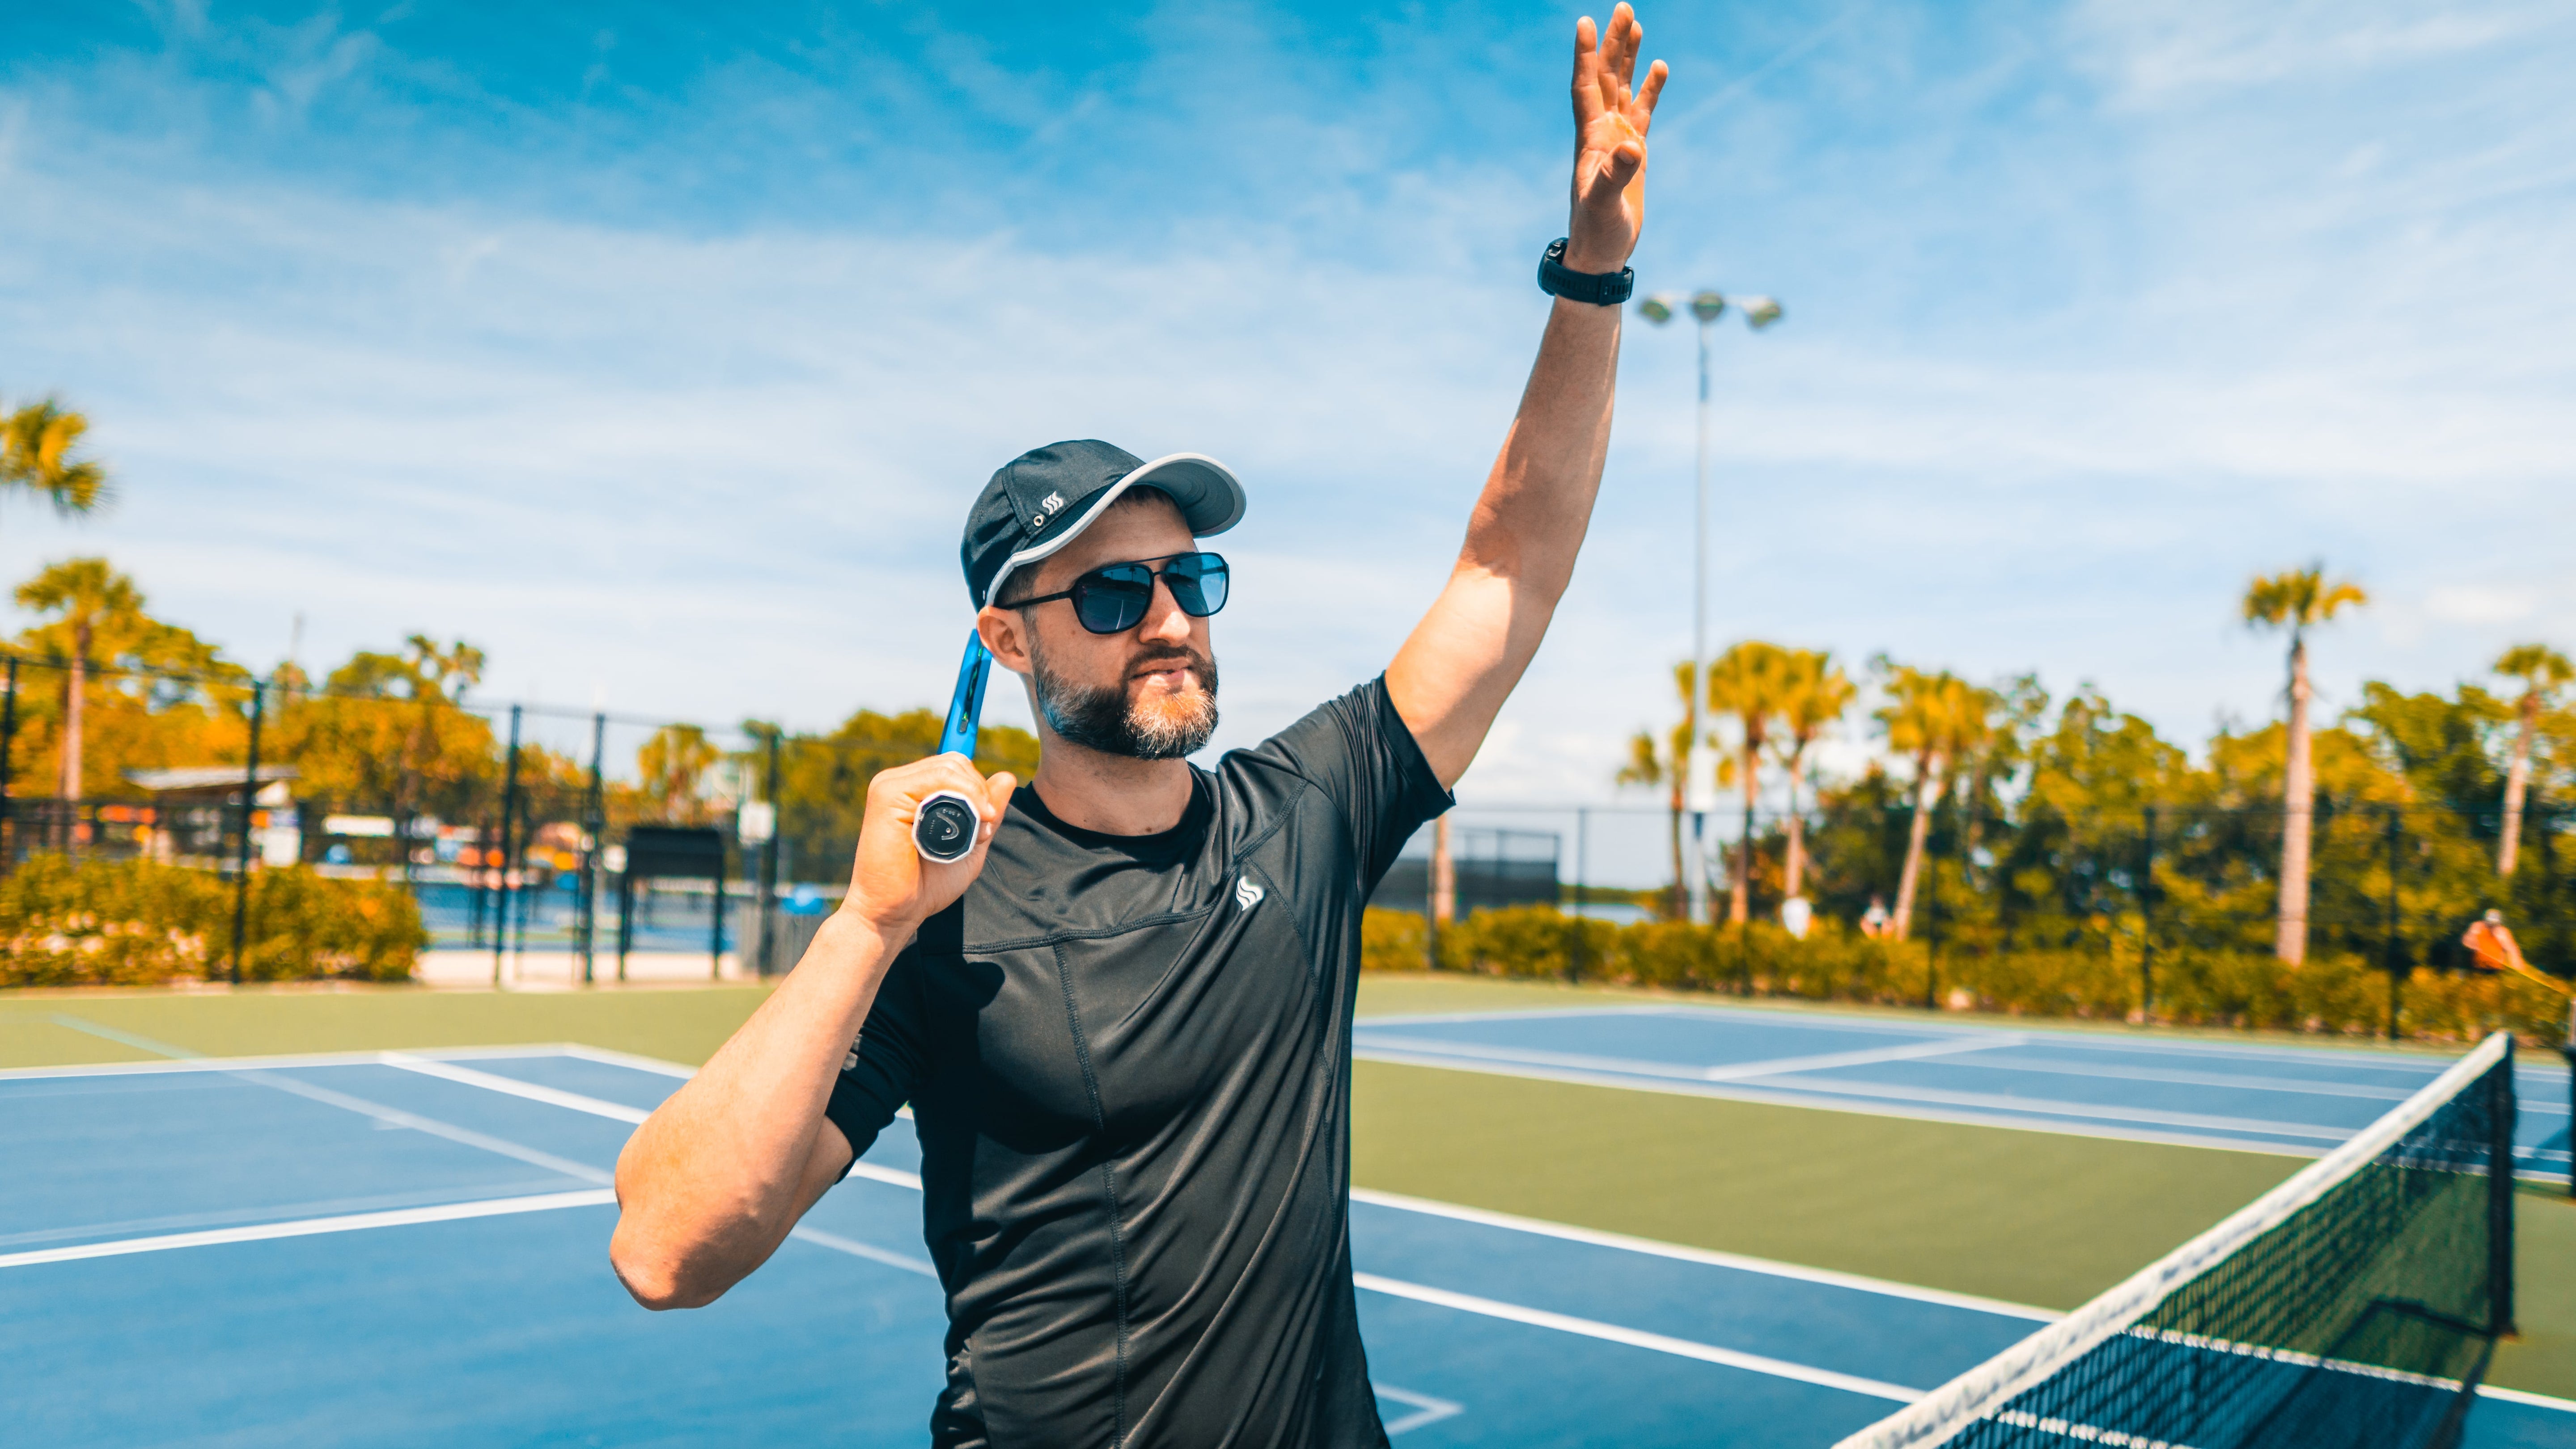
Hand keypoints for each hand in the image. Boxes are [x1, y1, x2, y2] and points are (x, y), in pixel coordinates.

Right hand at [838, 754, 1016, 935]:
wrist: (894, 912)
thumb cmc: (926, 885)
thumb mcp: (971, 844)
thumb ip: (987, 811)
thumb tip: (1007, 776)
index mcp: (914, 791)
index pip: (956, 767)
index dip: (979, 788)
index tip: (988, 818)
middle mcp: (899, 782)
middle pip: (955, 763)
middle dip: (979, 792)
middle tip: (984, 828)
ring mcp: (890, 785)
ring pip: (950, 767)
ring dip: (974, 796)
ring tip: (975, 831)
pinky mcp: (886, 795)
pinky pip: (937, 777)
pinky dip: (963, 795)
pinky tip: (968, 820)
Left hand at [1564, 5, 1666, 273]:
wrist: (1599, 254)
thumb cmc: (1596, 233)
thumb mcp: (1605, 206)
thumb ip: (1616, 176)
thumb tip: (1632, 148)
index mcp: (1590, 139)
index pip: (1586, 88)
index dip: (1586, 57)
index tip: (1586, 23)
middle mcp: (1601, 132)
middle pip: (1606, 77)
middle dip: (1613, 43)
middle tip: (1623, 7)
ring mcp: (1617, 139)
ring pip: (1622, 87)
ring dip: (1628, 57)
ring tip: (1635, 23)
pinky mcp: (1633, 151)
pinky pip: (1642, 110)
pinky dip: (1650, 88)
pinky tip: (1659, 66)